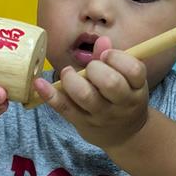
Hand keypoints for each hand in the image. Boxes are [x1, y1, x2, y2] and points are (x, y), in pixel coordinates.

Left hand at [34, 36, 148, 149]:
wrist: (124, 135)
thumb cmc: (123, 98)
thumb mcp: (128, 80)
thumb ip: (114, 59)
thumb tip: (102, 41)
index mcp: (136, 88)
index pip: (133, 69)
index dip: (117, 57)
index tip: (106, 55)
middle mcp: (122, 103)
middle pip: (110, 82)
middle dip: (95, 67)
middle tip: (90, 67)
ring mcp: (101, 115)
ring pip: (85, 96)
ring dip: (72, 79)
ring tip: (68, 73)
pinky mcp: (81, 123)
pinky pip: (64, 108)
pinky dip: (49, 94)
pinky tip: (39, 83)